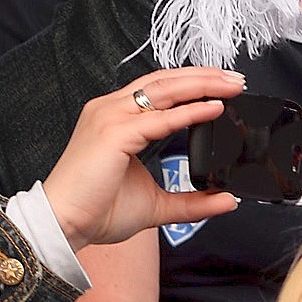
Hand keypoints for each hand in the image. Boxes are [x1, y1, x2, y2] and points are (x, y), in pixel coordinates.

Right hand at [43, 68, 245, 245]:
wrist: (65, 225)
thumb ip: (192, 201)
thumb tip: (226, 200)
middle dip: (203, 76)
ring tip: (230, 85)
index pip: (158, 88)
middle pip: (163, 80)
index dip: (191, 83)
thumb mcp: (156, 204)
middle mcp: (109, 110)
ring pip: (163, 90)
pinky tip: (213, 108)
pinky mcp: (113, 134)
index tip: (223, 86)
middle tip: (235, 79)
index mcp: (114, 118)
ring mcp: (109, 118)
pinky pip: (160, 118)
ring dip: (201, 84)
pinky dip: (189, 112)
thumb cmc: (96, 211)